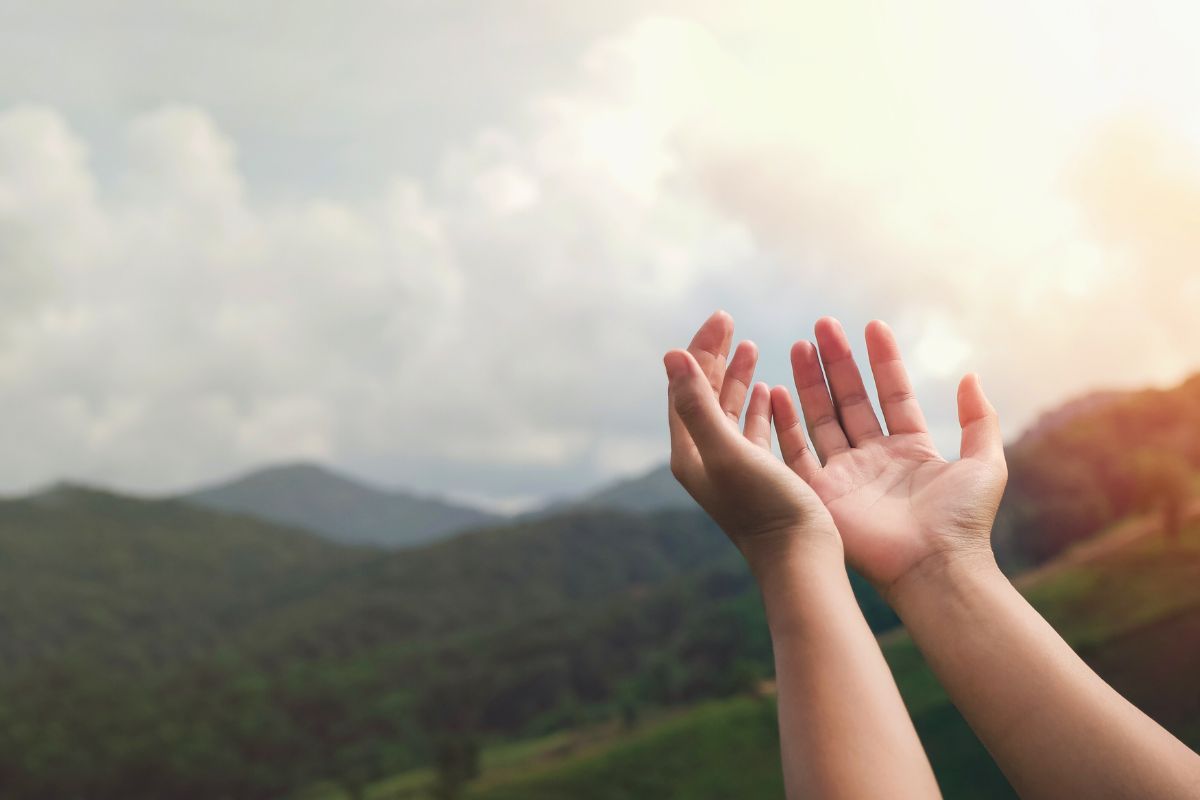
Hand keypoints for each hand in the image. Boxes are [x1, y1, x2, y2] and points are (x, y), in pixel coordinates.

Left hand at [665, 311, 839, 574]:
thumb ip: (697, 404)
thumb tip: (671, 354)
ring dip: (738, 378)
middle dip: (716, 357)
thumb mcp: (726, 451)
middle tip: (730, 322)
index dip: (700, 351)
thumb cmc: (764, 508)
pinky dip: (759, 406)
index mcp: (689, 452)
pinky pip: (753, 431)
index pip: (686, 388)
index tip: (722, 318)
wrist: (799, 560)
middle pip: (704, 396)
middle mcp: (705, 460)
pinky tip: (773, 391)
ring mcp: (732, 469)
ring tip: (750, 347)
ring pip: (729, 411)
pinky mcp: (759, 478)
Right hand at [768, 317, 1006, 594]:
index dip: (882, 361)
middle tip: (822, 324)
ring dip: (809, 381)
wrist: (934, 567)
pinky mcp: (821, 494)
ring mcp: (845, 475)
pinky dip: (784, 423)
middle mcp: (873, 458)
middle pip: (851, 400)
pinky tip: (775, 391)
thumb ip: (979, 419)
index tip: (871, 326)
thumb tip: (969, 376)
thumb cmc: (963, 522)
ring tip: (797, 345)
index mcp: (910, 450)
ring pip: (821, 418)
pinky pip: (796, 452)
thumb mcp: (984, 463)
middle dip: (836, 362)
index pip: (892, 394)